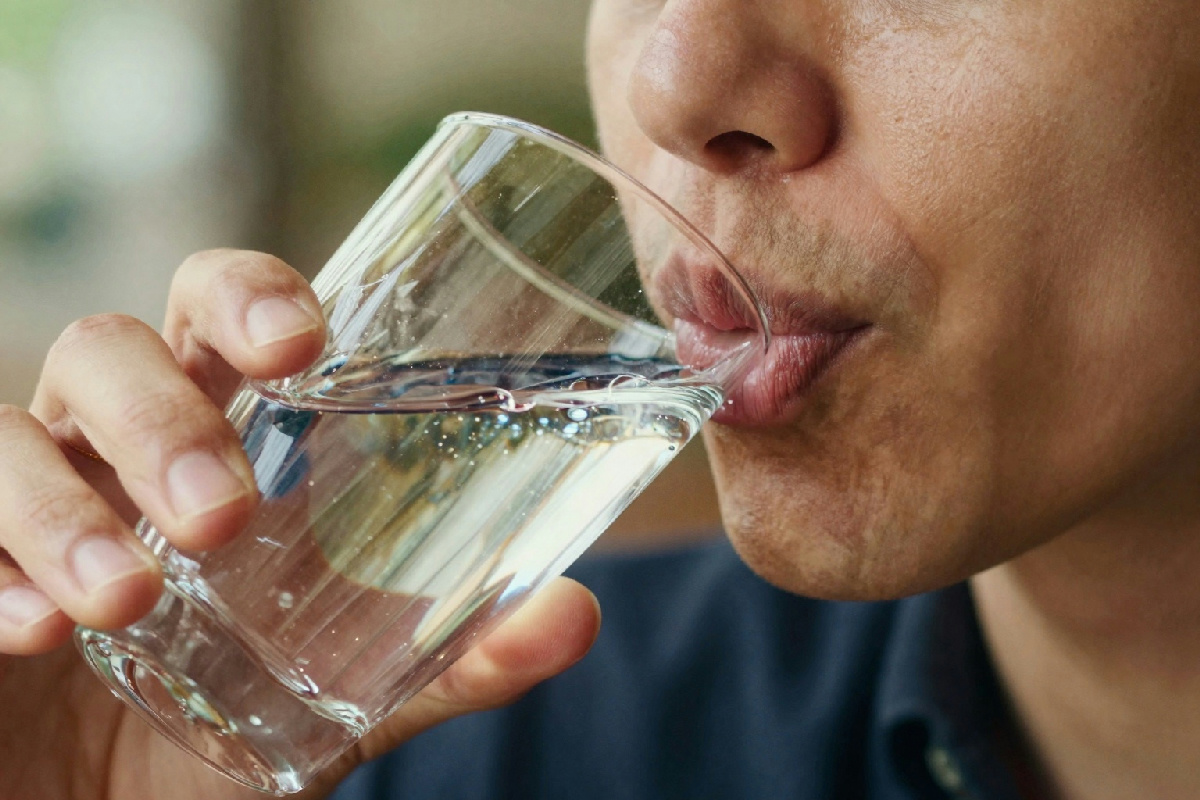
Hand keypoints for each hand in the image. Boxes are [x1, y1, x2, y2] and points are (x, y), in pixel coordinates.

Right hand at [0, 250, 600, 799]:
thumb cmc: (216, 738)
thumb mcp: (332, 705)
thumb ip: (443, 662)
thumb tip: (574, 617)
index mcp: (210, 445)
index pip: (219, 314)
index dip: (250, 295)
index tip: (303, 343)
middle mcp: (106, 455)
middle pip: (109, 349)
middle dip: (161, 414)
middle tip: (221, 513)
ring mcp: (19, 508)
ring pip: (8, 435)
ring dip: (65, 506)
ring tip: (127, 597)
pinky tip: (29, 631)